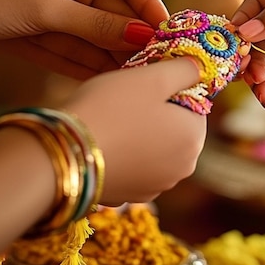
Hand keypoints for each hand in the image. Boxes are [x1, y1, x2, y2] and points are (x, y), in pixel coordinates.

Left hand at [0, 0, 167, 77]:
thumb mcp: (44, 9)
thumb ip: (95, 25)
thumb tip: (143, 36)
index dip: (152, 7)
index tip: (170, 36)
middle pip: (116, 13)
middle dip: (134, 40)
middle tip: (159, 68)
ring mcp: (59, 9)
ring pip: (97, 36)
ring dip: (115, 57)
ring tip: (140, 83)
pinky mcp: (45, 31)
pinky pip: (76, 50)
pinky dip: (90, 65)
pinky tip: (110, 83)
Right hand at [62, 56, 204, 204]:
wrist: (62, 154)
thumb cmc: (111, 109)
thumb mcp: (153, 77)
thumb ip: (185, 70)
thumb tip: (202, 67)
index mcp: (194, 139)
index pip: (195, 104)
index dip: (170, 89)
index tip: (145, 84)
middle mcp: (183, 169)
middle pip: (177, 128)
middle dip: (157, 112)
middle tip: (126, 99)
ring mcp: (156, 187)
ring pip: (155, 147)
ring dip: (141, 133)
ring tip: (112, 119)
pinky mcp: (129, 196)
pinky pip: (134, 166)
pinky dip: (125, 154)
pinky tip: (104, 142)